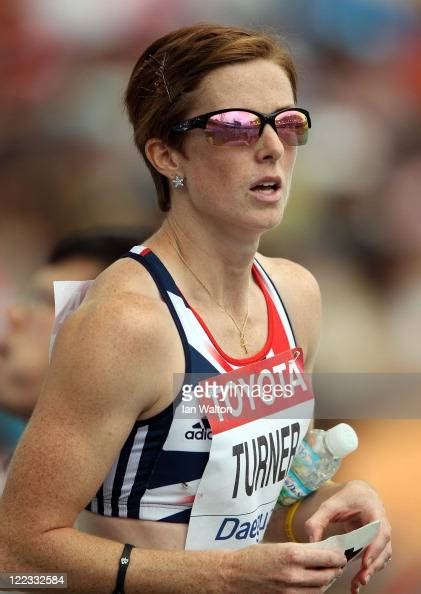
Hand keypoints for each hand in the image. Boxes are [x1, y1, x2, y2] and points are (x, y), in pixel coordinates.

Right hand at [223, 541, 346, 592]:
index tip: (340, 554)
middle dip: (334, 570)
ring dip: (326, 581)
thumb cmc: (253, 556)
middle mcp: (294, 575)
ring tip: (327, 573)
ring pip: (319, 589)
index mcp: (291, 555)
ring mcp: (290, 591)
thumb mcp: (278, 546)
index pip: (325, 557)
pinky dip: (314, 590)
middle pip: (326, 576)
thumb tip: (318, 552)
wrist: (234, 575)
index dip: (336, 556)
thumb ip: (299, 550)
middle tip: (337, 564)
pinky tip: (313, 584)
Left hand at [304, 480, 391, 592]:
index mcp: (375, 512)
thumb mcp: (330, 505)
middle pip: (384, 549)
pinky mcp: (377, 544)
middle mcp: (383, 526)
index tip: (365, 562)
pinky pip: (377, 559)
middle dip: (373, 566)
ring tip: (357, 584)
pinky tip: (357, 581)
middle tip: (360, 579)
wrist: (359, 494)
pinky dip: (369, 570)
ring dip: (371, 571)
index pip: (380, 532)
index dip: (374, 548)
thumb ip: (318, 520)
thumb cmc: (346, 498)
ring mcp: (382, 536)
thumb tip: (312, 542)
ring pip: (382, 557)